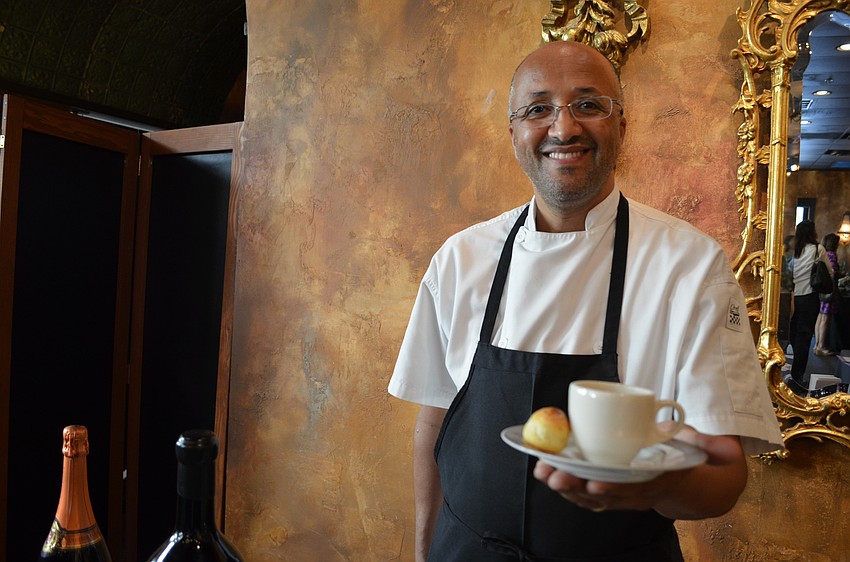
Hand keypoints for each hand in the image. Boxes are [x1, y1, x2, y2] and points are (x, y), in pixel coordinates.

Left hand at [533, 426, 746, 518]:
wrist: (693, 486)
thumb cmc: (693, 460)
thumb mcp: (708, 452)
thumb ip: (712, 447)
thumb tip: (724, 447)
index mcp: (660, 480)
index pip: (636, 487)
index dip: (615, 488)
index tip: (595, 485)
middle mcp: (638, 491)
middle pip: (605, 493)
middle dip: (577, 486)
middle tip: (553, 476)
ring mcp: (623, 493)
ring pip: (591, 495)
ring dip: (566, 486)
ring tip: (543, 473)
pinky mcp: (611, 490)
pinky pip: (587, 493)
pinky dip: (567, 486)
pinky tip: (547, 474)